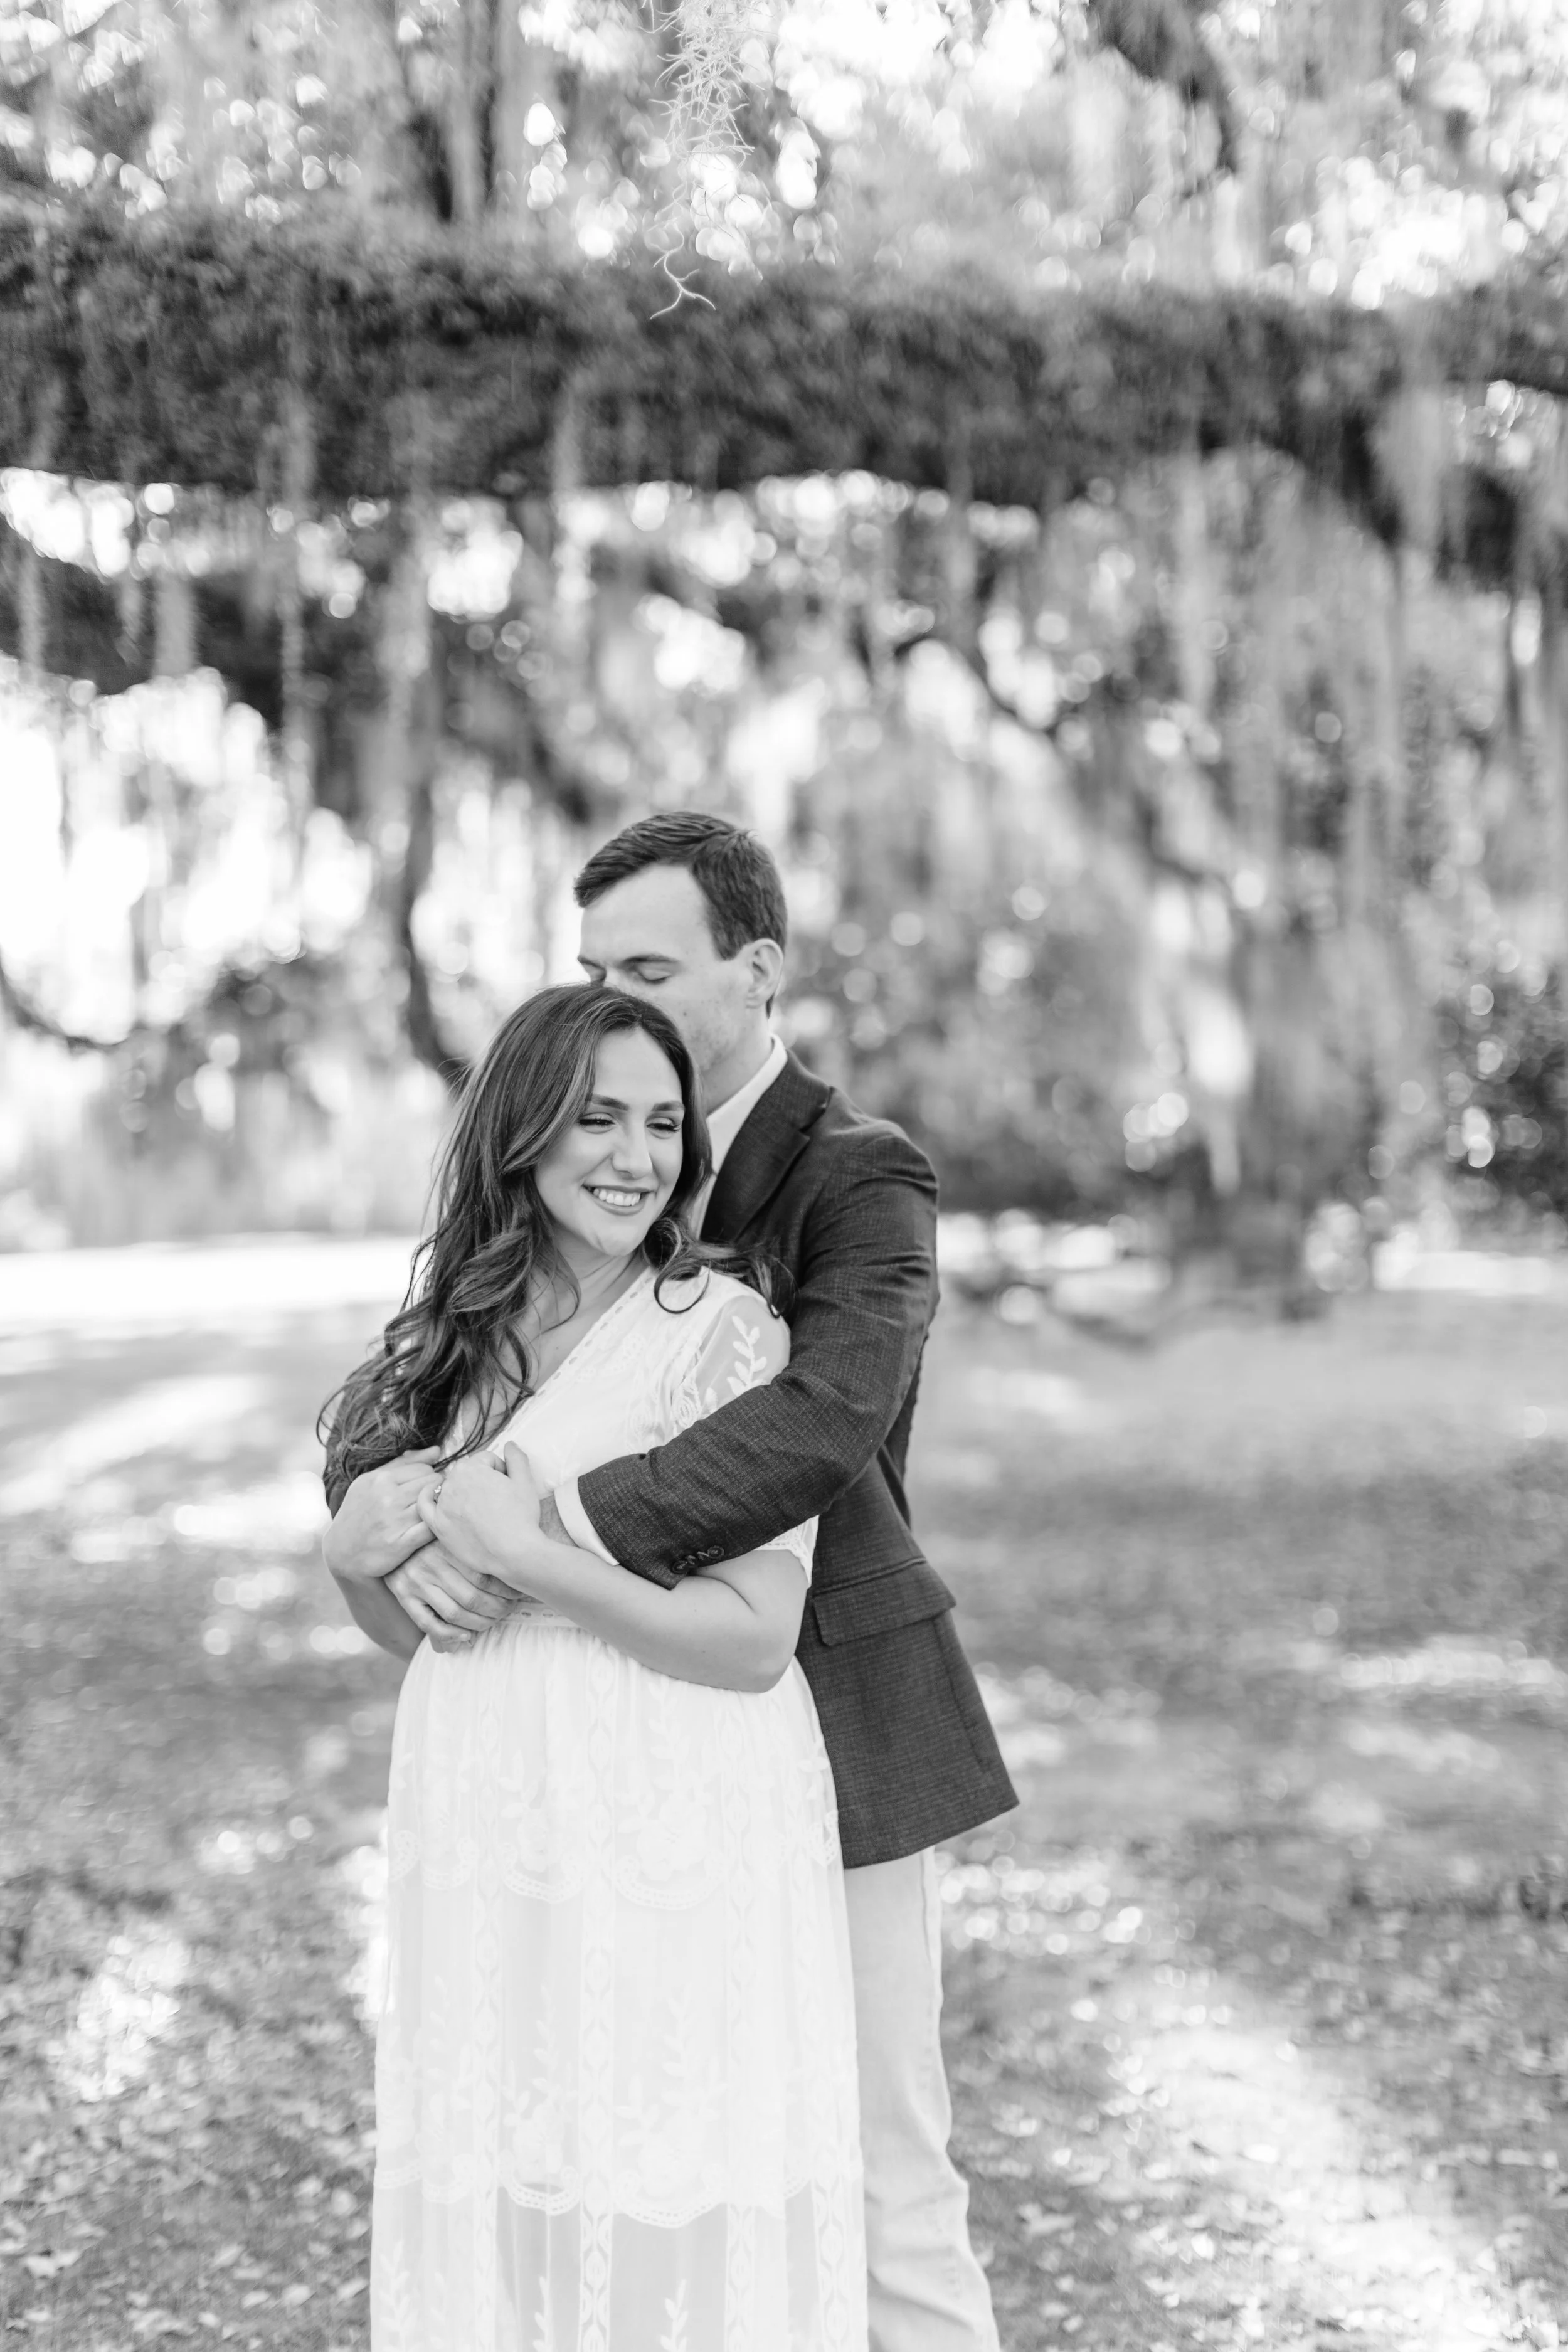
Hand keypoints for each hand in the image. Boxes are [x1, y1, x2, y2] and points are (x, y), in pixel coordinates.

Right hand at [324, 1448, 440, 1583]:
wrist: (341, 1555)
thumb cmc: (358, 1514)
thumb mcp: (370, 1483)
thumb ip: (402, 1464)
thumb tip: (437, 1450)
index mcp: (379, 1480)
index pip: (424, 1468)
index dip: (429, 1476)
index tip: (424, 1487)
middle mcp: (387, 1498)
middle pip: (432, 1482)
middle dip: (435, 1490)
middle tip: (429, 1500)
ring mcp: (394, 1521)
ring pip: (434, 1502)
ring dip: (436, 1507)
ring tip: (430, 1513)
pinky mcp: (401, 1544)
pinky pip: (431, 1527)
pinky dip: (436, 1526)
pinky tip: (430, 1527)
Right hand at [385, 1544, 526, 1653]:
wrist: (394, 1536)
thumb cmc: (434, 1536)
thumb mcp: (454, 1533)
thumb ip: (476, 1545)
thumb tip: (512, 1561)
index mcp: (448, 1546)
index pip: (485, 1576)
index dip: (507, 1590)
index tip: (519, 1593)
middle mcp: (432, 1564)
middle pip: (473, 1598)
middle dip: (498, 1609)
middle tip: (510, 1609)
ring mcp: (416, 1582)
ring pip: (455, 1614)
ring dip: (480, 1623)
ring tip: (494, 1620)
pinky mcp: (404, 1597)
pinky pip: (429, 1624)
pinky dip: (451, 1635)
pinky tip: (467, 1636)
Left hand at [416, 1444, 551, 1594]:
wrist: (513, 1553)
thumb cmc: (520, 1517)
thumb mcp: (525, 1481)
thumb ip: (516, 1457)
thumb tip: (509, 1444)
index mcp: (472, 1469)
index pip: (486, 1461)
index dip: (501, 1471)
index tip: (509, 1486)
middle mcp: (452, 1483)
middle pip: (468, 1473)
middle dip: (482, 1480)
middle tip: (499, 1499)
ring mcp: (443, 1506)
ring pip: (451, 1488)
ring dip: (463, 1491)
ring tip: (482, 1508)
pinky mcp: (439, 1526)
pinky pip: (425, 1505)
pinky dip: (427, 1496)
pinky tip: (434, 1493)